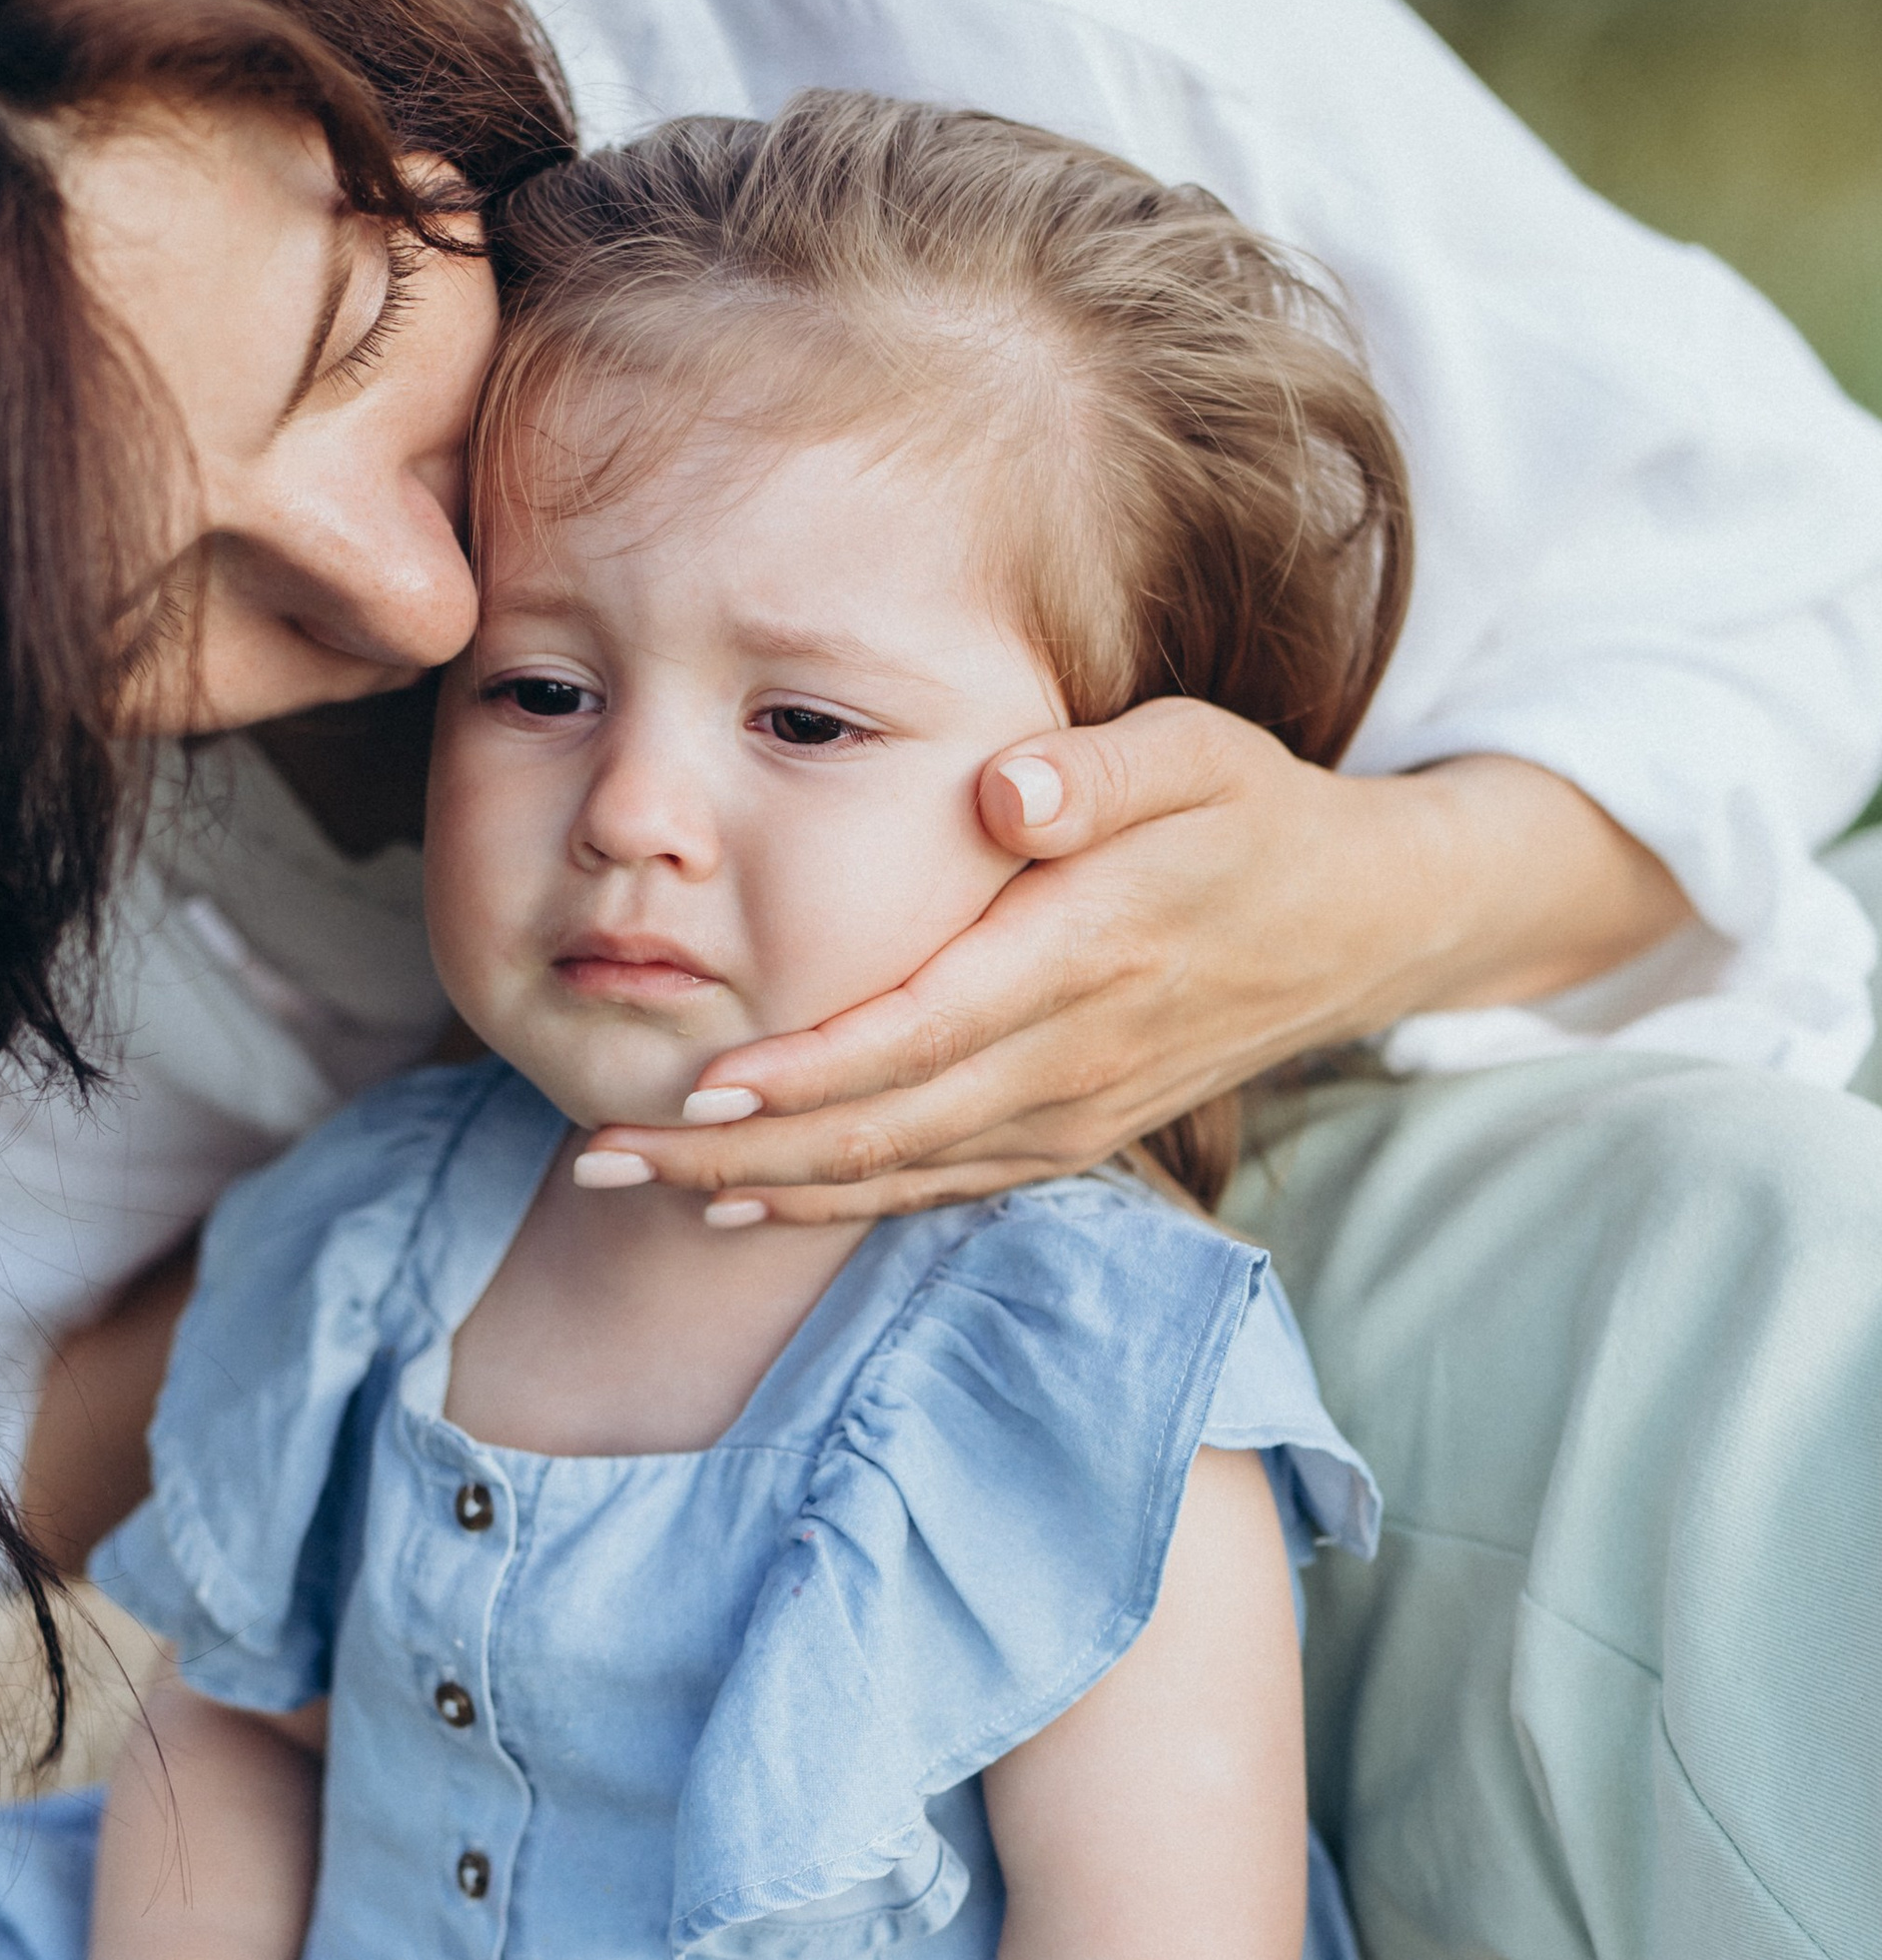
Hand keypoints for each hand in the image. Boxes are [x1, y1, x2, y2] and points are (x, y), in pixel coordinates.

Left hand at [574, 719, 1684, 1221]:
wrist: (1360, 920)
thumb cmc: (1250, 809)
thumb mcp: (1198, 751)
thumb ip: (1099, 768)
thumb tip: (1005, 788)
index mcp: (1086, 952)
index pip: (922, 1032)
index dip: (807, 1075)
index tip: (697, 1088)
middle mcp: (1072, 1054)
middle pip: (881, 1129)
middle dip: (734, 1157)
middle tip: (600, 1156)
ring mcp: (1071, 1112)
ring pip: (898, 1176)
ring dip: (761, 1193)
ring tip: (632, 1188)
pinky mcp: (1069, 1138)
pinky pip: (938, 1190)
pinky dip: (838, 1208)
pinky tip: (745, 1206)